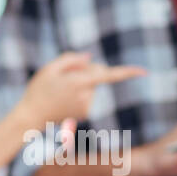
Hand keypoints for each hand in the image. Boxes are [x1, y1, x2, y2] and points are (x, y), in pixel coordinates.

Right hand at [14, 52, 144, 128]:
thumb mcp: (50, 68)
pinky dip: (79, 92)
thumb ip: (72, 59)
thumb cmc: (38, 89)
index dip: (128, 72)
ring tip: (61, 90)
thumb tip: (90, 58)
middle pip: (98, 73)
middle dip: (88, 69)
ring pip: (92, 85)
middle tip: (64, 75)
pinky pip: (88, 94)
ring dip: (81, 82)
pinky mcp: (85, 112)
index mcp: (79, 83)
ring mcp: (86, 106)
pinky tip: (64, 98)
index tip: (144, 71)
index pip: (108, 75)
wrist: (31, 116)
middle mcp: (86, 96)